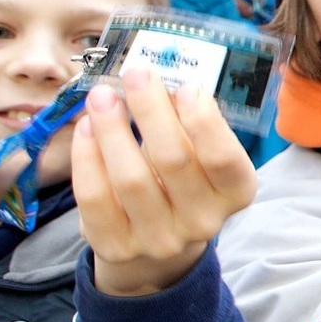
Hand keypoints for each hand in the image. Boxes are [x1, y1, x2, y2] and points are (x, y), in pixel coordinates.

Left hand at [72, 69, 257, 297]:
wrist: (156, 239)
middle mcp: (203, 221)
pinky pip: (95, 198)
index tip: (185, 86)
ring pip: (130, 179)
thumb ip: (188, 126)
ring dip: (112, 129)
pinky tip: (86, 128)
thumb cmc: (182, 180)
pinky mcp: (117, 247)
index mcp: (234, 193)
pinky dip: (86, 158)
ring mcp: (159, 239)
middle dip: (150, 111)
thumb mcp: (199, 155)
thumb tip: (161, 83)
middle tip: (135, 74)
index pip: (223, 159)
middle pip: (173, 161)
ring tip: (102, 96)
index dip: (204, 122)